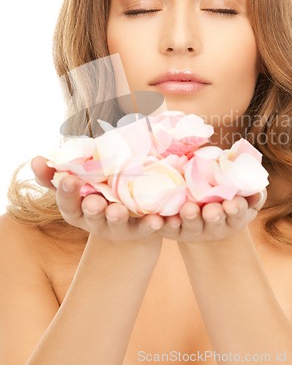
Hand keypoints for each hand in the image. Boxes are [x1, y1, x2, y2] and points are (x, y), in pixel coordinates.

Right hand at [31, 156, 163, 243]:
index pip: (67, 202)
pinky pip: (146, 228)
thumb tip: (36, 160)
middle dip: (92, 209)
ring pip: (116, 224)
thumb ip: (55, 174)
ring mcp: (117, 226)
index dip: (66, 193)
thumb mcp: (76, 182)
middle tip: (93, 202)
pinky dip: (151, 225)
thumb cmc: (94, 191)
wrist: (126, 214)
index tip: (69, 180)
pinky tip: (158, 220)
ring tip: (119, 210)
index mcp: (77, 208)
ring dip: (117, 217)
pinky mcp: (140, 229)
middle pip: (91, 216)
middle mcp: (95, 220)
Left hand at [158, 190, 266, 242]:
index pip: (238, 213)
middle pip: (215, 222)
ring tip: (188, 209)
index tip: (233, 204)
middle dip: (214, 216)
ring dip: (190, 217)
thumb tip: (257, 190)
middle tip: (212, 210)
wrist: (203, 209)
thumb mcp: (244, 194)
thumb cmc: (228, 195)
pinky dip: (164, 224)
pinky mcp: (174, 230)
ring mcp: (194, 229)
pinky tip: (158, 219)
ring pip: (192, 225)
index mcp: (234, 216)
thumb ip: (252, 192)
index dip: (236, 209)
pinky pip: (168, 229)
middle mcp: (215, 225)